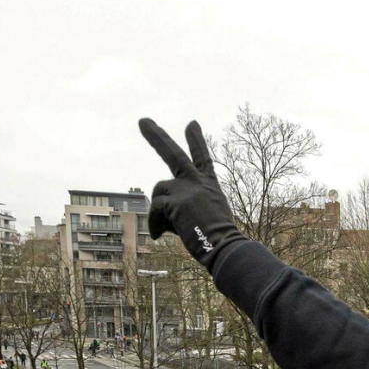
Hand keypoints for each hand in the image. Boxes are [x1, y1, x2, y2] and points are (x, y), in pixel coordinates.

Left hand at [138, 119, 243, 269]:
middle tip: (143, 121)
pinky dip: (154, 224)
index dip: (196, 140)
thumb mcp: (207, 217)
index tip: (191, 124)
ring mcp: (187, 189)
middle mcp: (198, 182)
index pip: (202, 158)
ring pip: (159, 191)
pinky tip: (158, 236)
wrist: (225, 247)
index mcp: (210, 186)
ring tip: (165, 229)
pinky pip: (155, 210)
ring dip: (158, 211)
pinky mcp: (176, 201)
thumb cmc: (219, 240)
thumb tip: (163, 211)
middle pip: (173, 154)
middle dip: (156, 137)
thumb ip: (186, 206)